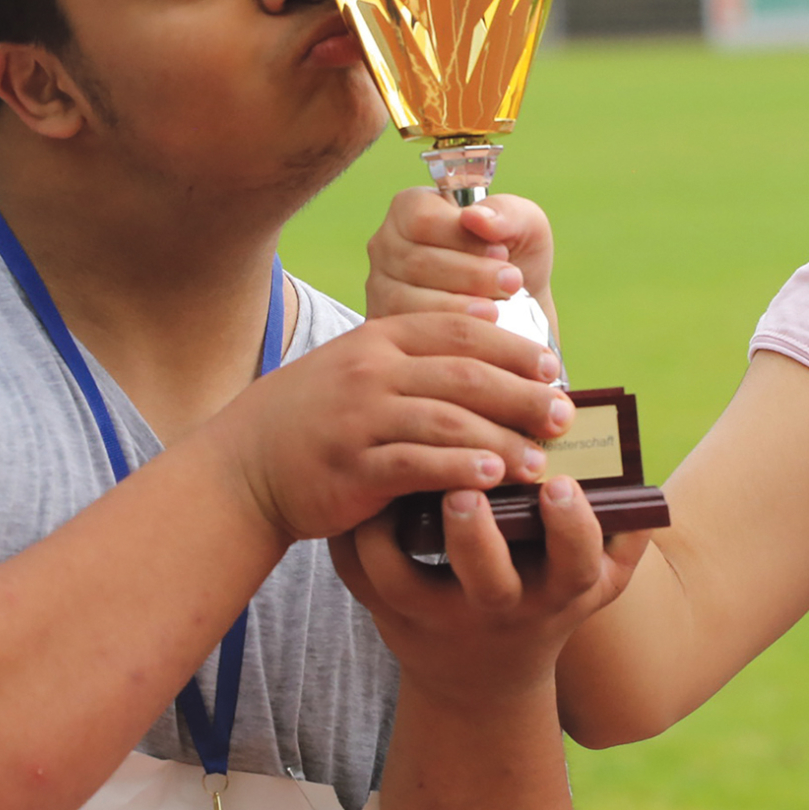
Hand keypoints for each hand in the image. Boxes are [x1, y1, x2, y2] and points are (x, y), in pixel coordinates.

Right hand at [212, 313, 574, 545]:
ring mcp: (359, 418)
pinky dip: (459, 468)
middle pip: (465, 374)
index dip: (513, 348)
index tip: (552, 367)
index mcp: (380, 338)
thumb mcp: (361, 368)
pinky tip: (492, 478)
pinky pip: (415, 464)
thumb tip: (495, 346)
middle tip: (562, 415)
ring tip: (540, 460)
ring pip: (447, 420)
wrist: (246, 466)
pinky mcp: (350, 467)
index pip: (459, 331)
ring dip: (502, 439)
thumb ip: (417, 356)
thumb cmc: (318, 419)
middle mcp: (370, 371)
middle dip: (522, 394)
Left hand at [333, 479, 649, 706]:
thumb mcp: (597, 583)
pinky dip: (353, 534)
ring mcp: (437, 616)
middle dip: (476, 535)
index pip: (574, 563)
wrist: (481, 678)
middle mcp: (497, 610)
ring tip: (398, 481)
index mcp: (555, 592)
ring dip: (396, 536)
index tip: (561, 484)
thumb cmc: (548, 602)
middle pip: (486, 580)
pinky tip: (363, 486)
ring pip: (406, 582)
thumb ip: (627, 539)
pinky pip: (361, 575)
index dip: (571, 527)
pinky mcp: (387, 612)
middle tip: (467, 490)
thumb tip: (645, 488)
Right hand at [368, 188, 555, 322]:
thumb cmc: (516, 258)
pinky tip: (475, 335)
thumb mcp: (525, 226)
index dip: (465, 240)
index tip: (503, 254)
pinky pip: (406, 333)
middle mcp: (386, 244)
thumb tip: (475, 217)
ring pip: (406, 300)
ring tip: (496, 311)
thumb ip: (506, 213)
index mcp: (411, 209)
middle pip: (416, 262)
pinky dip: (443, 336)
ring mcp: (379, 287)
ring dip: (458, 308)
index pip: (423, 220)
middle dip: (470, 276)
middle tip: (511, 285)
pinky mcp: (385, 324)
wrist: (519, 311)